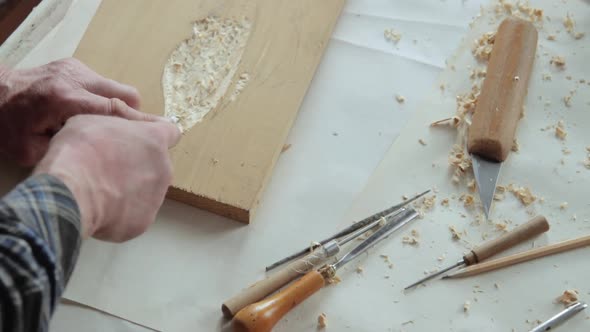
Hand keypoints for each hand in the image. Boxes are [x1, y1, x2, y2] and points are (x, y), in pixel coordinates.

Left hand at [0, 58, 161, 165]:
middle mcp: (74, 79)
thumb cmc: (6, 127)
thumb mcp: (33, 150)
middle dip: (133, 116)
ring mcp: (75, 69)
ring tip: (103, 130)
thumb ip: (72, 149)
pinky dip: (103, 100)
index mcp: (64, 99)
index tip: (162, 135)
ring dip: (116, 109)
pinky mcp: (73, 66)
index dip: (140, 125)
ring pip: (116, 89)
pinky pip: (102, 85)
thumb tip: (108, 155)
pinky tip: (88, 116)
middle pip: (125, 95)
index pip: (116, 110)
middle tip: (128, 138)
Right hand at [34, 114, 180, 241]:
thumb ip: (116, 123)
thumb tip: (120, 129)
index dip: (154, 134)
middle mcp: (164, 168)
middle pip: (157, 164)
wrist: (69, 192)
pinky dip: (120, 214)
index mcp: (154, 139)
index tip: (141, 138)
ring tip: (100, 190)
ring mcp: (156, 197)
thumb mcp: (91, 119)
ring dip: (130, 190)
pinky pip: (133, 215)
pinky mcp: (143, 222)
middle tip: (110, 167)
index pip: (170, 132)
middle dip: (138, 165)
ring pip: (147, 191)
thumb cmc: (79, 150)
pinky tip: (99, 208)